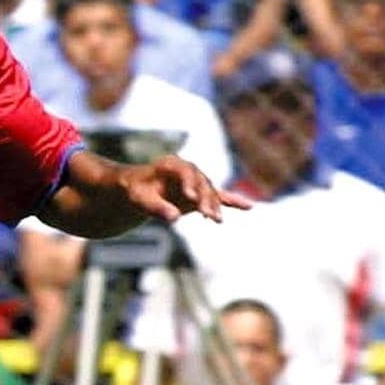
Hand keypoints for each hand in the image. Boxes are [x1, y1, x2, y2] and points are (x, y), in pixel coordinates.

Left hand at [118, 155, 251, 222]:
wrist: (137, 189)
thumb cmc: (134, 191)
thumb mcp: (138, 199)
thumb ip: (155, 207)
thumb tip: (174, 218)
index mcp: (170, 164)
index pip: (185, 171)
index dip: (190, 183)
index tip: (191, 198)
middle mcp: (187, 170)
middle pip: (202, 183)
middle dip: (206, 198)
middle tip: (207, 215)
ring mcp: (196, 182)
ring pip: (210, 192)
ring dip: (214, 206)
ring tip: (216, 220)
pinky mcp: (201, 194)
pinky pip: (220, 196)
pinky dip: (233, 201)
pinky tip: (250, 207)